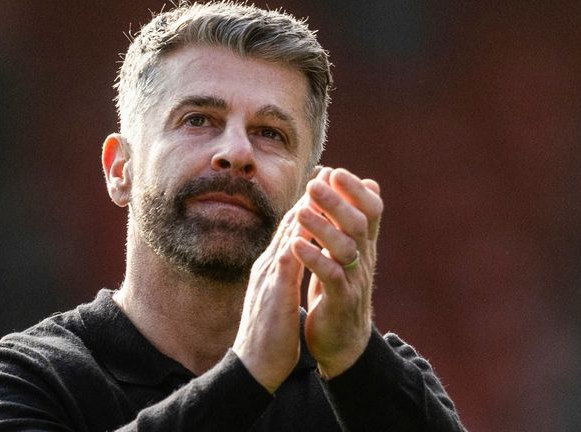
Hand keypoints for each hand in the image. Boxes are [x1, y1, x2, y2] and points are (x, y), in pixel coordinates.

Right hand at [232, 198, 306, 392]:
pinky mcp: (274, 294)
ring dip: (306, 211)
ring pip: (288, 236)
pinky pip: (289, 262)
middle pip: (290, 224)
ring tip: (323, 188)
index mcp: (271, 267)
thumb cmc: (268, 334)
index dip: (307, 204)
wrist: (253, 366)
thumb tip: (294, 258)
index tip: (324, 184)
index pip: (290, 228)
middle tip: (327, 172)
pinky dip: (300, 241)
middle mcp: (268, 266)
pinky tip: (312, 226)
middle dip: (309, 198)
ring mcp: (269, 277)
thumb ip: (285, 275)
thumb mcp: (277, 296)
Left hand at [291, 167, 382, 378]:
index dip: (356, 190)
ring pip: (346, 247)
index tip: (334, 171)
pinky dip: (314, 259)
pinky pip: (332, 277)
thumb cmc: (340, 289)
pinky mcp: (342, 301)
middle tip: (314, 183)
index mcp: (364, 245)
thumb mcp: (348, 252)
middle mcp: (364, 259)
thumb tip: (369, 182)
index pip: (371, 210)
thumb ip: (353, 220)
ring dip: (322, 227)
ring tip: (300, 210)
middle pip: (358, 223)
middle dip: (337, 201)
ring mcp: (355, 280)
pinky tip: (295, 245)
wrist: (342, 342)